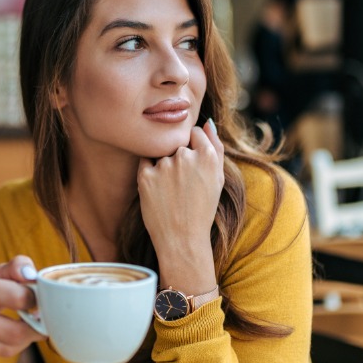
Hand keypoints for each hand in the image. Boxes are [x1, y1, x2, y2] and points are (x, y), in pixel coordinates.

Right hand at [0, 256, 44, 362]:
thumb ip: (17, 267)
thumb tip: (31, 275)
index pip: (16, 297)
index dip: (35, 299)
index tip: (41, 299)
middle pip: (13, 331)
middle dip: (35, 327)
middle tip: (44, 319)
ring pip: (9, 347)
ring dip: (27, 338)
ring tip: (31, 326)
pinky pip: (0, 354)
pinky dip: (13, 345)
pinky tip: (12, 335)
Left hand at [137, 120, 223, 292]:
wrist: (182, 240)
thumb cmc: (202, 209)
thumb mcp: (218, 178)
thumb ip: (216, 146)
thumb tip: (208, 122)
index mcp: (207, 156)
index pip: (194, 132)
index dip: (192, 146)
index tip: (192, 164)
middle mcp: (185, 157)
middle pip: (176, 143)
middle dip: (178, 156)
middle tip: (182, 183)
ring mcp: (164, 165)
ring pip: (161, 153)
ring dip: (164, 165)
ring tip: (171, 191)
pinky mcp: (145, 175)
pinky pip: (145, 162)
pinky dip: (150, 172)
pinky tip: (159, 190)